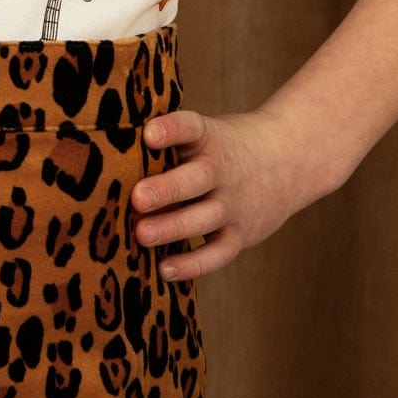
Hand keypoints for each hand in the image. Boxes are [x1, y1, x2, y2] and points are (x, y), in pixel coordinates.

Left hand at [133, 102, 337, 278]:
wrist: (287, 160)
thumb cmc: (224, 148)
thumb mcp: (205, 134)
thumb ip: (169, 144)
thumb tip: (110, 158)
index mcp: (210, 138)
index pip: (191, 127)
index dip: (171, 129)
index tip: (149, 134)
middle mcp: (223, 170)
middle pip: (198, 179)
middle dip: (167, 189)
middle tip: (138, 198)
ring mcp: (234, 204)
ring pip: (205, 218)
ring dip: (173, 228)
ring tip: (142, 235)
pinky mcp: (241, 234)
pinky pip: (218, 252)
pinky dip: (193, 264)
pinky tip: (163, 269)